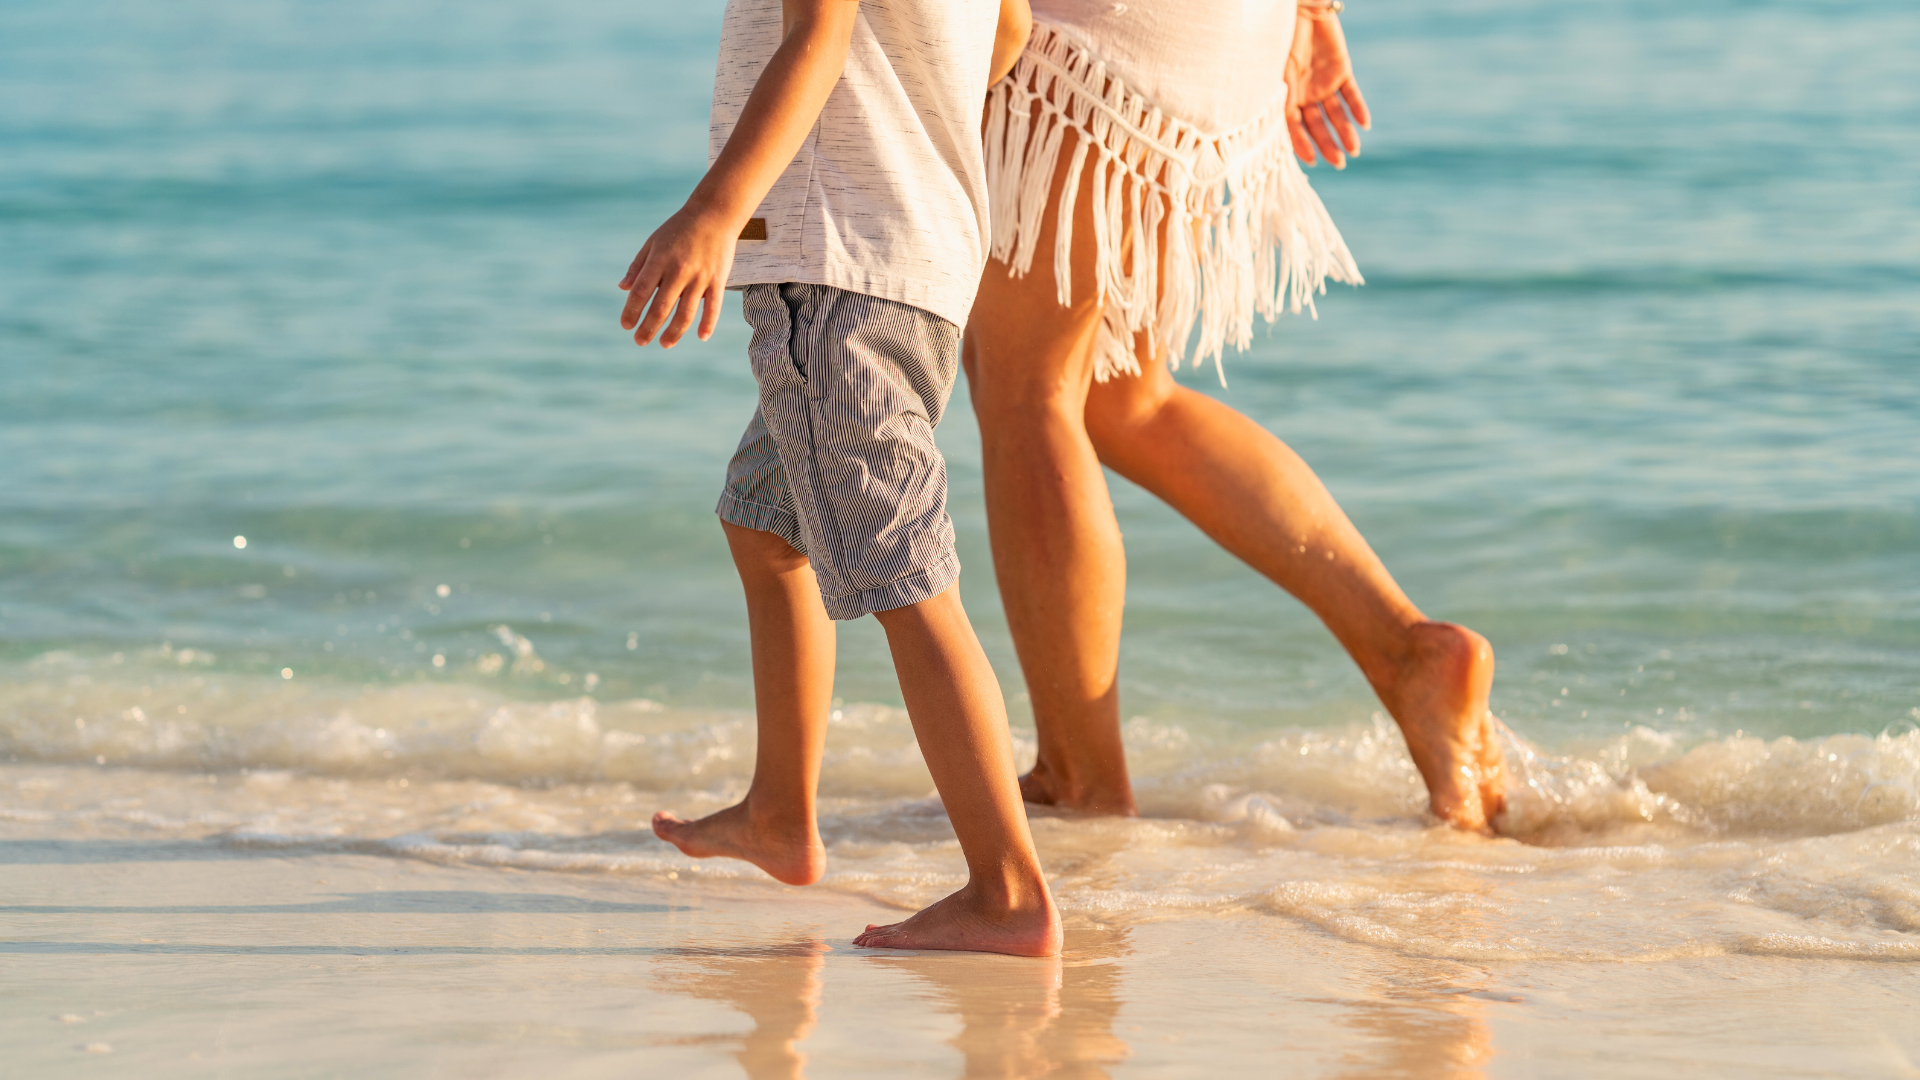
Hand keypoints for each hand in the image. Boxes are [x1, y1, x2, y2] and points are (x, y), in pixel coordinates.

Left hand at [618, 202, 737, 347]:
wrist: (714, 213)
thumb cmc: (679, 228)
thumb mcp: (653, 242)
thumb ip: (638, 265)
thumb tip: (623, 288)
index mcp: (659, 260)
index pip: (641, 291)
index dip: (632, 311)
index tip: (626, 325)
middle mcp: (678, 270)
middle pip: (661, 307)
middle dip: (649, 327)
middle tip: (640, 342)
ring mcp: (700, 276)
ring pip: (686, 312)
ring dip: (674, 332)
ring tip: (664, 344)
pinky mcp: (718, 280)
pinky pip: (713, 307)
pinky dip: (708, 323)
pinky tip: (701, 337)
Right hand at [1285, 8, 1370, 168]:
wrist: (1298, 7)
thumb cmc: (1277, 37)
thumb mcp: (1272, 70)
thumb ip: (1275, 97)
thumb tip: (1272, 130)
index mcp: (1283, 95)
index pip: (1292, 127)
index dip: (1301, 144)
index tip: (1312, 162)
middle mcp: (1303, 92)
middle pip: (1316, 125)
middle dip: (1327, 144)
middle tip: (1339, 163)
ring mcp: (1322, 82)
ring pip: (1335, 113)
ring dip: (1344, 132)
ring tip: (1354, 150)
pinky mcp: (1340, 69)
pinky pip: (1351, 93)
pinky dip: (1358, 108)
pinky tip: (1365, 124)